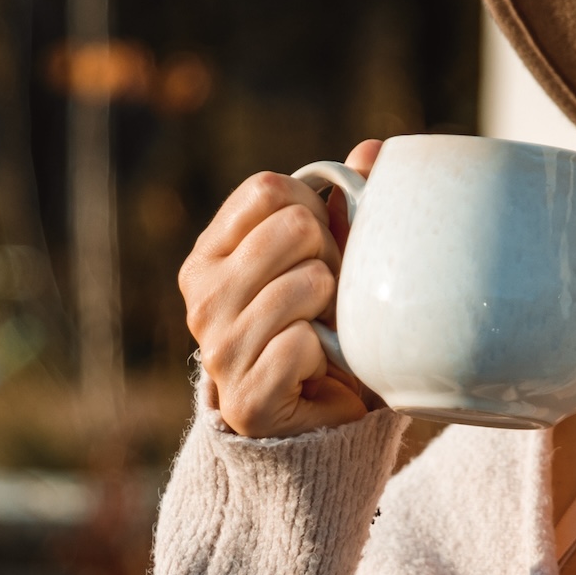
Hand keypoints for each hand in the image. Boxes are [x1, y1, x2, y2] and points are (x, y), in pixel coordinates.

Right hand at [181, 138, 382, 437]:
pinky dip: (329, 354)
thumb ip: (346, 206)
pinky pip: (306, 342)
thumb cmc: (321, 331)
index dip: (312, 209)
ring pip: (307, 282)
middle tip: (328, 299)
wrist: (315, 425)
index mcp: (209, 255)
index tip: (318, 247)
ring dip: (335, 309)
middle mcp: (201, 298)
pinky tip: (317, 368)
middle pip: (294, 227)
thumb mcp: (331, 260)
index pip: (267, 188)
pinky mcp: (245, 397)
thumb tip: (374, 149)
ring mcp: (218, 349)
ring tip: (325, 332)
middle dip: (330, 258)